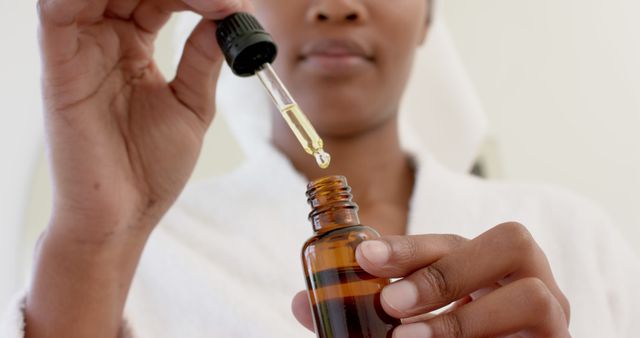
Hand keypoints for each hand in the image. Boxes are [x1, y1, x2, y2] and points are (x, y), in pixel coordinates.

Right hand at [27, 1, 250, 336]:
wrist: (124, 216)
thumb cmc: (151, 168)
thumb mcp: (191, 105)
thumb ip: (203, 58)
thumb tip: (229, 14)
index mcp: (131, 47)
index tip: (237, 7)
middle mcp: (103, 41)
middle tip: (224, 1)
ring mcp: (80, 50)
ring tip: (200, 1)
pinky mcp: (60, 66)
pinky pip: (59, 12)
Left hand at [292, 222, 570, 337]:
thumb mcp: (402, 324)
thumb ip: (360, 313)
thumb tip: (302, 301)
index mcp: (482, 265)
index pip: (452, 240)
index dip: (409, 246)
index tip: (363, 257)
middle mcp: (523, 279)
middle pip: (508, 241)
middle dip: (445, 270)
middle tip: (392, 305)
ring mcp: (552, 312)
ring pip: (532, 292)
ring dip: (464, 317)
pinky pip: (541, 334)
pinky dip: (486, 337)